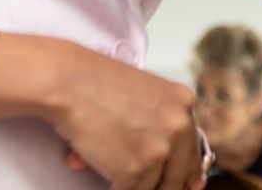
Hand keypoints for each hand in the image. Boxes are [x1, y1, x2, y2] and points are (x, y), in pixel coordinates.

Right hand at [48, 48, 204, 189]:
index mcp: (183, 103)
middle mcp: (179, 127)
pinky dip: (114, 189)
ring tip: (112, 169)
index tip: (189, 185)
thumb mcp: (144, 94)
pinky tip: (105, 179)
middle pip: (178, 175)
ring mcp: (159, 150)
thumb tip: (172, 164)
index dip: (187, 172)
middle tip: (145, 182)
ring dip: (133, 184)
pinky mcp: (135, 170)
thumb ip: (160, 123)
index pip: (193, 150)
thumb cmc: (95, 83)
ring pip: (151, 187)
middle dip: (162, 184)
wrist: (68, 82)